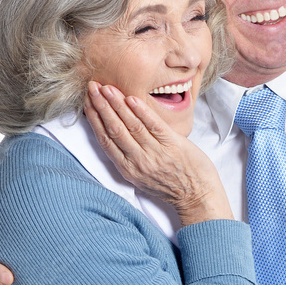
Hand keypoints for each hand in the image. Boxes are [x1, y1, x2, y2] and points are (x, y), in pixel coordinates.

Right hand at [84, 81, 233, 225]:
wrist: (198, 196)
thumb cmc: (171, 185)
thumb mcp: (143, 177)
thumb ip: (130, 158)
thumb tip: (118, 134)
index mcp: (128, 169)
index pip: (105, 140)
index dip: (95, 119)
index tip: (88, 102)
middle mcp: (138, 161)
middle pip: (114, 129)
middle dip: (101, 106)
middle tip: (92, 87)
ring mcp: (155, 153)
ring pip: (131, 125)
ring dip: (117, 104)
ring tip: (107, 88)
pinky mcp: (173, 145)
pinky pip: (154, 126)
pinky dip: (142, 112)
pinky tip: (132, 99)